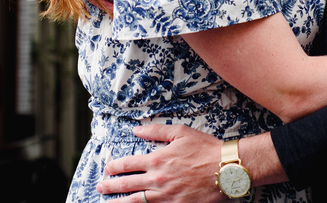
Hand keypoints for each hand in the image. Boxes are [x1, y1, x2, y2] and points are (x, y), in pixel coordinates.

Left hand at [98, 124, 220, 202]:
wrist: (226, 169)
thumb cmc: (205, 148)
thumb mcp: (180, 132)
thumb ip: (156, 130)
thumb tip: (136, 130)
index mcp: (157, 159)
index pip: (128, 164)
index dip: (115, 166)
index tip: (107, 168)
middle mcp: (157, 179)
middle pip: (127, 184)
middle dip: (110, 186)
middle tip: (100, 186)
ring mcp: (165, 195)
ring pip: (136, 201)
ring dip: (119, 202)